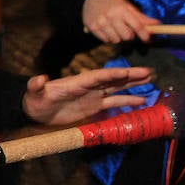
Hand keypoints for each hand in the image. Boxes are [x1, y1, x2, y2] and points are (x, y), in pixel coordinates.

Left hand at [21, 65, 154, 125]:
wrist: (36, 112)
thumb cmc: (35, 101)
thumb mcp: (34, 93)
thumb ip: (36, 85)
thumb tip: (39, 78)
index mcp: (77, 82)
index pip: (98, 76)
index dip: (112, 74)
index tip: (127, 72)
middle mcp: (88, 86)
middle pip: (112, 79)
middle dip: (130, 76)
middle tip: (149, 71)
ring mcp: (93, 96)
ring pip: (116, 88)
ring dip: (132, 84)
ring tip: (150, 80)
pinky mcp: (94, 107)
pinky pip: (113, 103)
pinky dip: (127, 102)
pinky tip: (141, 101)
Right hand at [82, 0, 158, 43]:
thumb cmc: (113, 2)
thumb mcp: (127, 6)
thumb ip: (141, 17)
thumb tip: (157, 24)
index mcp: (122, 10)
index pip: (137, 26)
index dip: (144, 35)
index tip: (147, 40)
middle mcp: (111, 17)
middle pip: (127, 36)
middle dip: (130, 36)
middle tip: (127, 30)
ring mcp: (101, 23)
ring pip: (116, 40)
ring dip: (119, 37)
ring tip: (116, 29)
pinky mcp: (93, 28)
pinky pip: (106, 41)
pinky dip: (109, 38)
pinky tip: (108, 29)